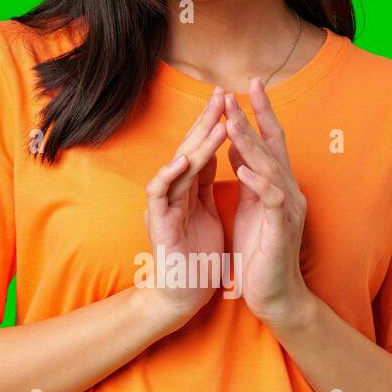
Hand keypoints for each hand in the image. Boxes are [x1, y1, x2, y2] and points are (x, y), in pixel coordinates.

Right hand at [141, 86, 226, 322]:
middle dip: (206, 122)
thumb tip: (215, 155)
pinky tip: (181, 161)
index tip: (233, 99)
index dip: (217, 124)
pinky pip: (159, 195)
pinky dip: (168, 176)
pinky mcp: (159, 224)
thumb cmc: (197, 257)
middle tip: (222, 95)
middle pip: (190, 148)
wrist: (183, 296)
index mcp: (189, 188)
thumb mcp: (206, 212)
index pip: (203, 148)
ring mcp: (164, 205)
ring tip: (214, 124)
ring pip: (178, 166)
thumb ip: (206, 184)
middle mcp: (174, 192)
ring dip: (196, 145)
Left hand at [223, 79, 312, 326]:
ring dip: (251, 143)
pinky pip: (272, 199)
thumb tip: (237, 147)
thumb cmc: (260, 254)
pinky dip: (258, 181)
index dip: (260, 113)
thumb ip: (249, 178)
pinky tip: (243, 168)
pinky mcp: (282, 228)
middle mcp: (288, 191)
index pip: (270, 141)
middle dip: (254, 117)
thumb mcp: (251, 208)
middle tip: (238, 90)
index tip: (247, 85)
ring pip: (270, 166)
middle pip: (273, 146)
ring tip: (233, 121)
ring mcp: (288, 209)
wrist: (274, 295)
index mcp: (278, 185)